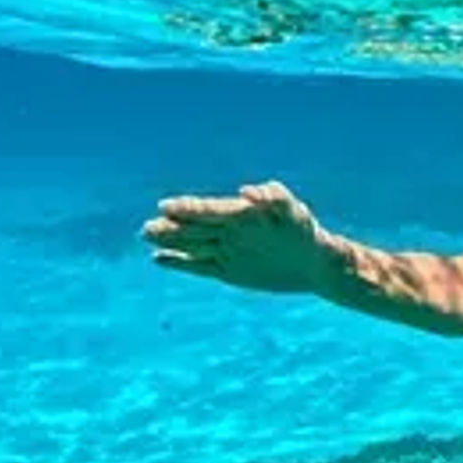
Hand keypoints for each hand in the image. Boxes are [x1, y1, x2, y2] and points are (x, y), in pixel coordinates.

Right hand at [143, 182, 369, 295]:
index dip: (188, 208)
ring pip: (192, 246)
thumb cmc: (306, 232)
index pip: (209, 210)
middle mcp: (230, 231)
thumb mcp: (295, 213)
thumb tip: (247, 190)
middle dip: (172, 227)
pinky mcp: (227, 272)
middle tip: (147, 227)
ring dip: (170, 241)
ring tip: (147, 235)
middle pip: (194, 228)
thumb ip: (273, 198)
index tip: (165, 206)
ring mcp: (227, 251)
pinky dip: (179, 264)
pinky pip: (199, 267)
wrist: (316, 264)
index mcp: (241, 215)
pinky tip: (159, 259)